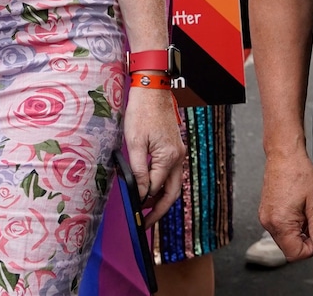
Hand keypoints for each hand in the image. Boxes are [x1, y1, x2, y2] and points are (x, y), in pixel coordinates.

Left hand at [123, 87, 183, 226]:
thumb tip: (139, 192)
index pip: (155, 188)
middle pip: (172, 192)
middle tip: (145, 223)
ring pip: (173, 183)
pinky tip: (150, 188)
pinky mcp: (175, 148)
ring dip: (161, 197)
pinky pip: (171, 172)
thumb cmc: (142, 112)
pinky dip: (162, 184)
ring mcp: (178, 152)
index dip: (143, 201)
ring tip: (145, 209)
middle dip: (159, 210)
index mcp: (168, 157)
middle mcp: (178, 157)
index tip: (134, 214)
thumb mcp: (134, 142)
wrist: (153, 89)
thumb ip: (138, 170)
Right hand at [258, 149, 312, 261]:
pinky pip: (279, 227)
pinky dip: (290, 223)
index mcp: (280, 223)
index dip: (311, 247)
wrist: (284, 154)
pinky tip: (296, 207)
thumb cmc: (299, 172)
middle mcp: (268, 222)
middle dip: (304, 238)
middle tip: (312, 217)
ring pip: (284, 238)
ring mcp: (265, 217)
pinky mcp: (265, 212)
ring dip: (297, 231)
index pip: (296, 254)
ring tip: (304, 210)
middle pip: (289, 248)